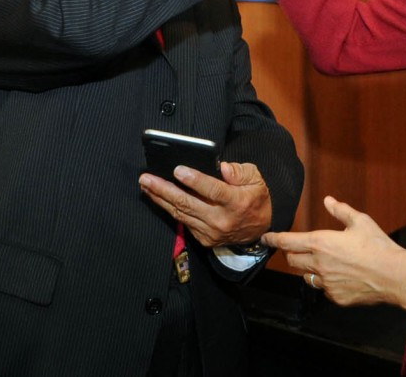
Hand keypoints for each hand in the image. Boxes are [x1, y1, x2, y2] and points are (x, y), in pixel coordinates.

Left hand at [139, 160, 272, 247]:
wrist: (259, 229)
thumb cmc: (255, 197)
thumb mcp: (255, 179)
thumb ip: (239, 172)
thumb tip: (221, 167)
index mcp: (236, 202)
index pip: (212, 190)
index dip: (194, 180)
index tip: (177, 170)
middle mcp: (221, 220)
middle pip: (188, 203)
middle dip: (164, 189)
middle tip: (146, 178)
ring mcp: (211, 232)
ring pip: (181, 214)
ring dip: (160, 199)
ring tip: (145, 185)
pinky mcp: (204, 239)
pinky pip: (183, 221)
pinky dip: (169, 209)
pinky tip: (158, 198)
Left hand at [261, 196, 405, 312]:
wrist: (394, 276)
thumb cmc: (377, 246)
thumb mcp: (360, 221)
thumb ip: (340, 211)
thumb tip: (328, 200)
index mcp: (321, 243)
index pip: (288, 241)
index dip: (274, 239)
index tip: (265, 238)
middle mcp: (319, 264)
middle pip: (292, 260)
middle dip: (291, 253)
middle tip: (298, 248)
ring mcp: (326, 283)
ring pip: (306, 276)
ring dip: (308, 268)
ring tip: (323, 262)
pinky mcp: (335, 297)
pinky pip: (323, 289)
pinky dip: (326, 282)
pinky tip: (340, 276)